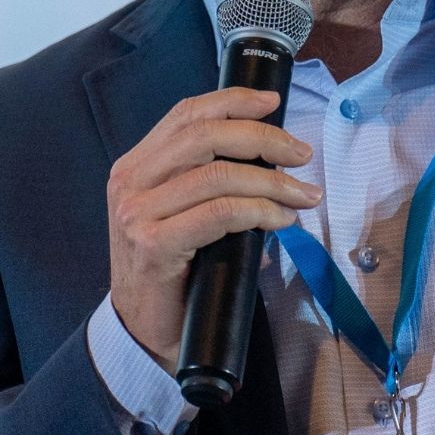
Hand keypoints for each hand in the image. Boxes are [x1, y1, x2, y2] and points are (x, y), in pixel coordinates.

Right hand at [106, 88, 320, 369]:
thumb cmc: (175, 270)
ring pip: (217, 176)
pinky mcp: (152, 245)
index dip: (233, 102)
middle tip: (301, 155)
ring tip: (303, 195)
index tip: (274, 103)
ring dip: (271, 182)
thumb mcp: (185, 212)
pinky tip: (280, 221)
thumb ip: (209, 179)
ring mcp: (137, 213)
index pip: (186, 115)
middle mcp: (131, 182)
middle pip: (205, 136)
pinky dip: (259, 212)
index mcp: (137, 166)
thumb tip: (275, 155)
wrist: (144, 332)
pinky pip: (219, 215)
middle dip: (262, 138)